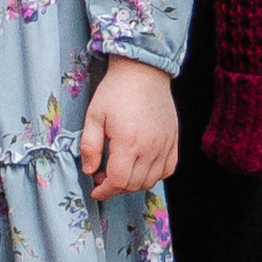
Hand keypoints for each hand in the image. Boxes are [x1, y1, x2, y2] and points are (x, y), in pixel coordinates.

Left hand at [79, 56, 179, 197]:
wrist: (142, 70)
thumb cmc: (116, 90)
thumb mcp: (94, 115)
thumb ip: (89, 146)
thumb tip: (89, 170)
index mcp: (128, 143)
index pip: (118, 181)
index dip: (105, 190)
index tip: (96, 189)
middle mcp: (150, 148)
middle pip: (134, 184)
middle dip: (116, 188)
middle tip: (103, 176)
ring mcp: (164, 145)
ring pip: (151, 180)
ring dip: (134, 184)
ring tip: (121, 171)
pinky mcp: (173, 140)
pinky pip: (168, 169)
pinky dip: (155, 175)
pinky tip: (142, 167)